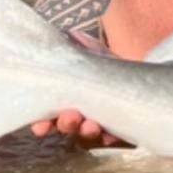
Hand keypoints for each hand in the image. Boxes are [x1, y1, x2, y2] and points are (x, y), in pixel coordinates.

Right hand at [28, 28, 129, 146]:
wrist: (131, 69)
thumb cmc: (101, 60)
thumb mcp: (86, 48)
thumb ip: (73, 44)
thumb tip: (62, 35)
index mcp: (63, 99)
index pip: (46, 116)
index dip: (41, 124)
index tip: (40, 126)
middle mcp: (77, 114)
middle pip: (66, 126)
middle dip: (66, 123)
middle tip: (70, 115)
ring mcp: (97, 122)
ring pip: (87, 134)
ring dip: (86, 131)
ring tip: (90, 124)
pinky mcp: (118, 127)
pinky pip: (113, 137)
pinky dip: (110, 136)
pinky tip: (109, 133)